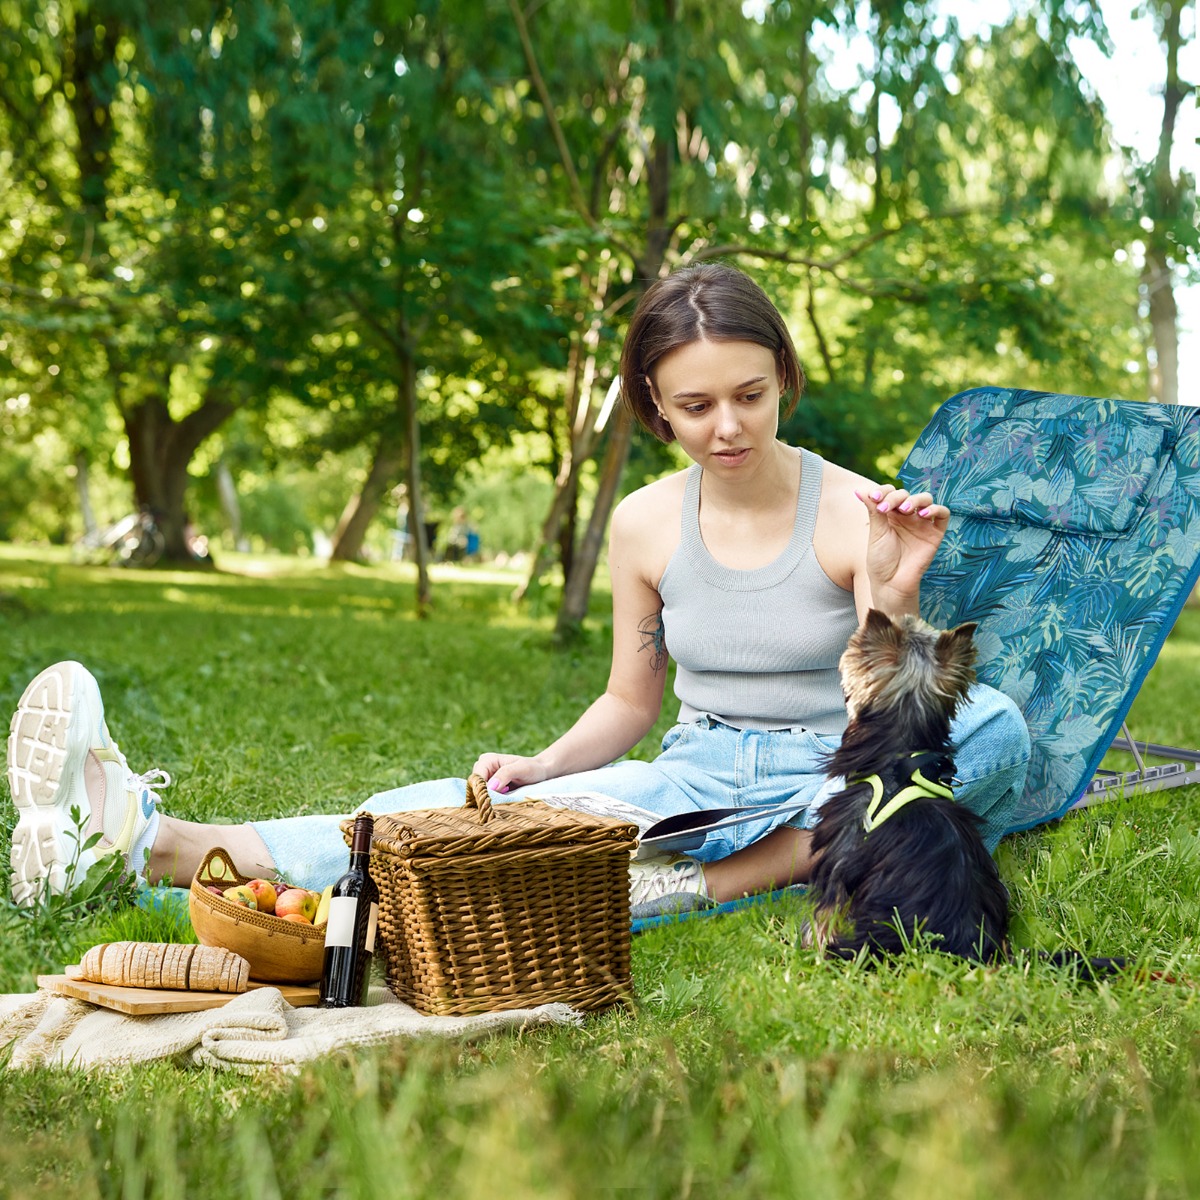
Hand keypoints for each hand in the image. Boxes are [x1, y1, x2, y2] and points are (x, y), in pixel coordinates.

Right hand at [470, 752, 551, 794]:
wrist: (539, 772)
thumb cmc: (532, 768)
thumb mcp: (522, 769)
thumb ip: (505, 774)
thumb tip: (490, 787)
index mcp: (487, 760)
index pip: (476, 779)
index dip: (481, 790)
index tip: (493, 800)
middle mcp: (483, 768)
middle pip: (475, 787)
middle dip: (486, 795)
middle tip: (503, 797)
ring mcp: (485, 778)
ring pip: (479, 793)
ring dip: (490, 799)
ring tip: (506, 796)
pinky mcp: (489, 787)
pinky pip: (485, 797)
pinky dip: (493, 800)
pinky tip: (504, 799)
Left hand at [856, 484, 949, 611]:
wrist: (891, 582)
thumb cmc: (881, 559)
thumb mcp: (876, 532)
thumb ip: (873, 510)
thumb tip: (859, 490)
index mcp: (890, 513)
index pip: (891, 492)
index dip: (884, 491)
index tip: (874, 498)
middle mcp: (907, 516)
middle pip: (907, 494)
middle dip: (896, 497)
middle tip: (885, 508)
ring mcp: (922, 523)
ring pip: (925, 499)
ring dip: (916, 499)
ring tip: (904, 510)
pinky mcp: (935, 533)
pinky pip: (943, 514)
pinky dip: (935, 509)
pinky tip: (923, 515)